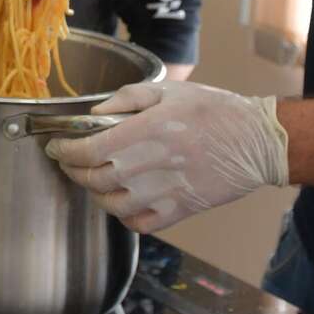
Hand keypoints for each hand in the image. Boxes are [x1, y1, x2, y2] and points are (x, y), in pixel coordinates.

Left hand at [42, 81, 287, 232]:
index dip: (66, 151)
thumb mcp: (170, 90)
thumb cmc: (215, 110)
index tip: (55, 147)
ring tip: (93, 179)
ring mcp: (171, 190)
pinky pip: (140, 223)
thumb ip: (127, 98)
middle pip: (97, 177)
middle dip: (74, 170)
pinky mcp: (183, 209)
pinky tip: (121, 200)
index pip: (93, 148)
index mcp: (153, 129)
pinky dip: (123, 215)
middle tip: (68, 161)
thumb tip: (93, 114)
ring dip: (95, 194)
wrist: (259, 140)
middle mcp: (158, 162)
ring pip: (114, 204)